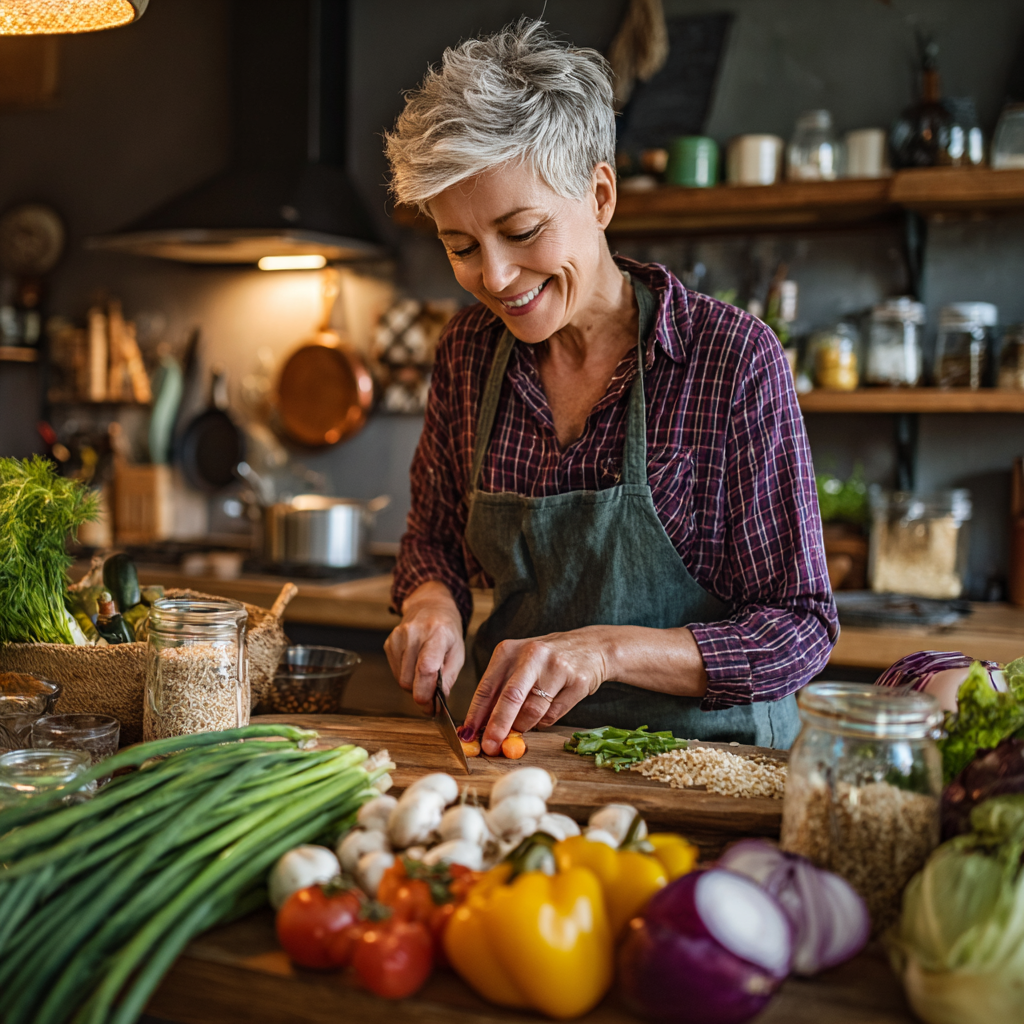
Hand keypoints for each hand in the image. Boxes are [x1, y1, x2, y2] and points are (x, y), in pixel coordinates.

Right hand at [384, 582, 464, 711]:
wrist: (430, 606)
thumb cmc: (447, 632)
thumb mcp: (458, 652)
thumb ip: (449, 678)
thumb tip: (438, 702)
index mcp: (437, 633)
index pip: (426, 668)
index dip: (426, 692)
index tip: (430, 707)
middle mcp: (414, 633)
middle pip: (409, 679)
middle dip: (421, 692)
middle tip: (432, 693)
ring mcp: (398, 637)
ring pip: (401, 679)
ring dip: (414, 684)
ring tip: (425, 672)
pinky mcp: (389, 642)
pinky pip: (395, 672)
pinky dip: (406, 674)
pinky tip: (415, 663)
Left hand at [463, 627, 608, 755]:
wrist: (591, 646)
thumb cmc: (546, 659)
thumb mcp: (519, 665)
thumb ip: (500, 690)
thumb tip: (481, 725)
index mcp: (510, 650)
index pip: (486, 687)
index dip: (475, 714)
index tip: (468, 735)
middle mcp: (532, 655)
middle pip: (510, 698)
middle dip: (497, 727)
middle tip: (490, 747)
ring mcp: (556, 667)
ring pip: (532, 710)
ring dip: (523, 727)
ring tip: (521, 728)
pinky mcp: (576, 681)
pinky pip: (553, 714)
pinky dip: (543, 722)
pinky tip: (544, 714)